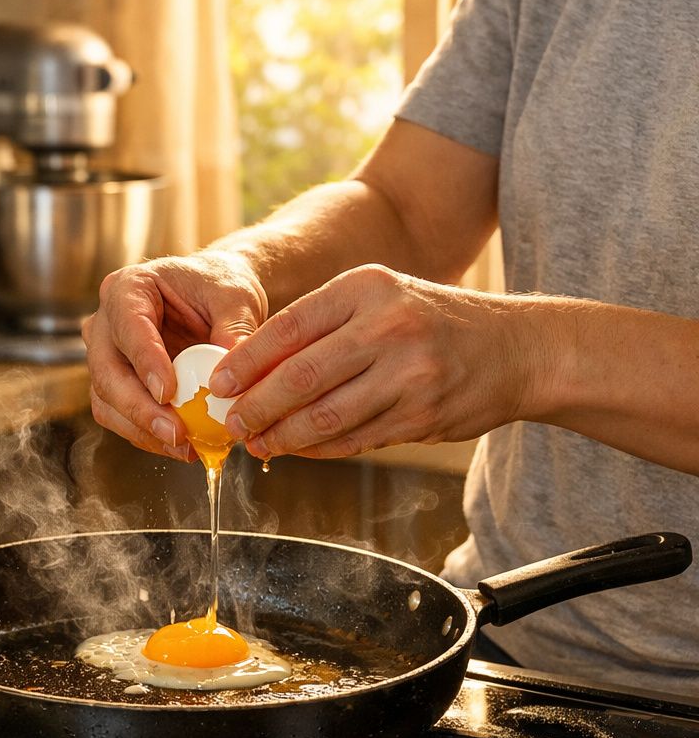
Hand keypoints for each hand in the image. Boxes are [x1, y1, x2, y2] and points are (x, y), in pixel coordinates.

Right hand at [82, 252, 268, 459]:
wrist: (214, 298)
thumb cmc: (218, 287)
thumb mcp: (235, 298)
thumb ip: (234, 330)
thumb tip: (230, 377)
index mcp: (128, 289)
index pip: (129, 327)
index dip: (145, 362)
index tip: (168, 393)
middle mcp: (106, 324)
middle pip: (107, 372)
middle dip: (140, 409)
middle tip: (175, 433)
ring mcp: (107, 356)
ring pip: (107, 401)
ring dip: (142, 430)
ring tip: (183, 446)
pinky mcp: (117, 385)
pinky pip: (120, 416)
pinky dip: (147, 435)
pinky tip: (180, 445)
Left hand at [209, 264, 534, 458]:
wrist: (520, 349)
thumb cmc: (433, 322)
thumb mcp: (381, 299)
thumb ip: (322, 326)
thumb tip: (250, 369)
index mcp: (367, 288)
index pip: (288, 328)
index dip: (245, 362)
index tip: (218, 385)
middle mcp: (388, 326)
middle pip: (299, 377)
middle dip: (256, 407)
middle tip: (231, 423)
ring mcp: (408, 374)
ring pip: (324, 417)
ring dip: (282, 436)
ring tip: (258, 442)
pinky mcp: (421, 415)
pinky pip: (353, 439)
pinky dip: (318, 449)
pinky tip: (297, 449)